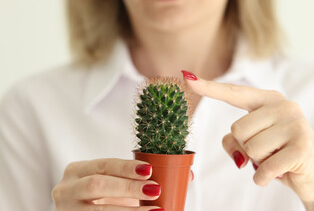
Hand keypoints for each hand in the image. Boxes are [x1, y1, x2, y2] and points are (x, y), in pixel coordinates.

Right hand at [52, 158, 171, 210]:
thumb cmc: (101, 196)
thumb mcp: (114, 184)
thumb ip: (142, 177)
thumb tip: (188, 175)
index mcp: (77, 170)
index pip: (103, 165)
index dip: (126, 167)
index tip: (149, 171)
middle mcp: (66, 189)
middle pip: (97, 185)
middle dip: (128, 187)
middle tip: (155, 190)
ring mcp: (67, 210)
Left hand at [182, 72, 313, 210]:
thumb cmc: (280, 155)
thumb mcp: (255, 142)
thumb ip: (236, 140)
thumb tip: (235, 152)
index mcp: (270, 100)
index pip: (234, 93)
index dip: (209, 87)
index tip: (187, 77)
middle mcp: (284, 106)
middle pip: (237, 129)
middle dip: (246, 148)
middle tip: (268, 152)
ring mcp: (295, 124)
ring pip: (249, 149)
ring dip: (258, 163)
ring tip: (276, 160)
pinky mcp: (302, 146)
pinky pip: (264, 168)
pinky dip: (264, 178)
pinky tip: (279, 175)